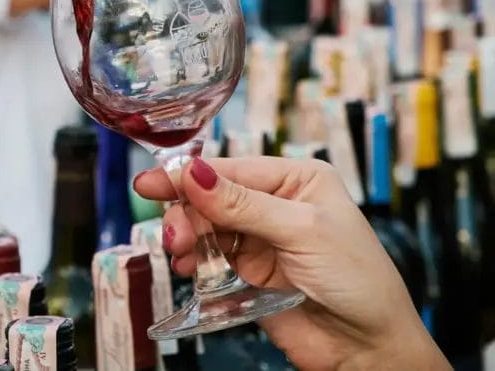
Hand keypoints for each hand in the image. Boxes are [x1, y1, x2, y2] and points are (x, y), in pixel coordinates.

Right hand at [134, 157, 449, 370]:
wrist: (369, 348)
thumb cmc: (359, 281)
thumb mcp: (302, 232)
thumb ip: (243, 205)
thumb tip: (194, 174)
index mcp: (296, 179)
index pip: (231, 169)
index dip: (187, 176)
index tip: (149, 183)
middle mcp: (275, 203)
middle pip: (211, 197)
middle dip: (187, 213)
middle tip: (175, 236)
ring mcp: (260, 238)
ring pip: (205, 227)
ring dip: (188, 238)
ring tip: (182, 256)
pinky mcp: (248, 272)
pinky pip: (209, 258)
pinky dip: (194, 262)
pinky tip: (191, 270)